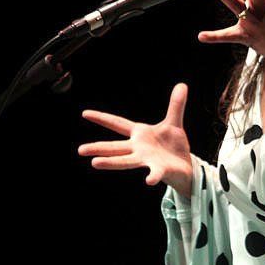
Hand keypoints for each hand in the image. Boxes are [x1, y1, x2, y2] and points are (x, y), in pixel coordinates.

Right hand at [78, 83, 193, 197]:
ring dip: (112, 162)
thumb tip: (182, 84)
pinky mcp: (160, 170)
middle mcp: (139, 148)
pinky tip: (148, 181)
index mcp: (140, 134)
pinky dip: (152, 176)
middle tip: (80, 150)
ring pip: (127, 161)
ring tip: (95, 163)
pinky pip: (155, 173)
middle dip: (98, 147)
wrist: (185, 166)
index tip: (84, 113)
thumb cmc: (174, 146)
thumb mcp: (174, 122)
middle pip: (115, 147)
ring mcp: (147, 160)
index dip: (102, 118)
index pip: (117, 124)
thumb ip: (176, 105)